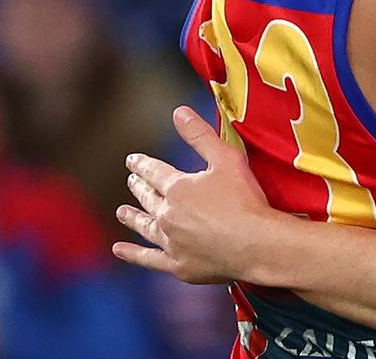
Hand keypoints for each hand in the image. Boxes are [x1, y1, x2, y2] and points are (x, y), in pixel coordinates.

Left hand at [113, 106, 291, 283]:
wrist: (256, 244)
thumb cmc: (245, 199)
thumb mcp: (226, 158)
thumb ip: (200, 135)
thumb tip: (178, 111)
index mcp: (178, 187)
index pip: (155, 172)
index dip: (143, 164)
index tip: (132, 160)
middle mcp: (167, 215)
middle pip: (148, 198)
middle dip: (139, 187)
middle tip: (131, 180)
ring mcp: (171, 242)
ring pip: (145, 227)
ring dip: (133, 218)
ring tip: (122, 212)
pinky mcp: (178, 265)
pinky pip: (148, 259)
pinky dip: (133, 254)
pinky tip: (119, 250)